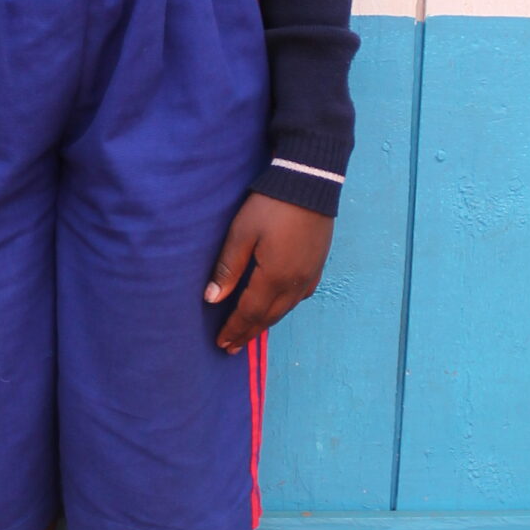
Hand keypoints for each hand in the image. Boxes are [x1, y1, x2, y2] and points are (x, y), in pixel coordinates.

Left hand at [205, 194, 333, 352]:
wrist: (310, 182)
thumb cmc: (270, 205)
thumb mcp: (242, 233)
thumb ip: (228, 269)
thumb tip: (212, 299)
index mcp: (275, 278)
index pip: (250, 313)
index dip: (235, 329)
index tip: (221, 344)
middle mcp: (295, 283)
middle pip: (269, 317)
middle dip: (248, 333)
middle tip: (231, 347)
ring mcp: (310, 275)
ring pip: (285, 309)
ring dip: (265, 323)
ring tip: (249, 333)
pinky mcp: (317, 265)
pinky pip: (299, 297)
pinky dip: (283, 308)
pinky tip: (276, 308)